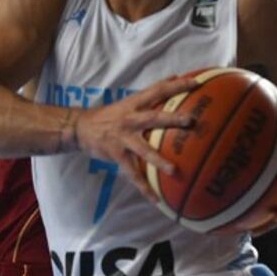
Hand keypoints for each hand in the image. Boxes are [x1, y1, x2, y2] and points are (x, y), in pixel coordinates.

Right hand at [75, 76, 198, 203]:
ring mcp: (123, 138)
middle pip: (153, 118)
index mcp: (134, 104)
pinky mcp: (116, 155)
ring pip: (143, 150)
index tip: (195, 84)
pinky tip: (156, 199)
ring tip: (173, 170)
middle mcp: (130, 119)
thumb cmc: (109, 115)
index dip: (176, 86)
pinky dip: (144, 187)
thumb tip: (174, 77)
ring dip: (158, 160)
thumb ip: (151, 93)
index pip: (157, 91)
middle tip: (190, 121)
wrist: (80, 128)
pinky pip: (132, 173)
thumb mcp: (129, 101)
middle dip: (172, 119)